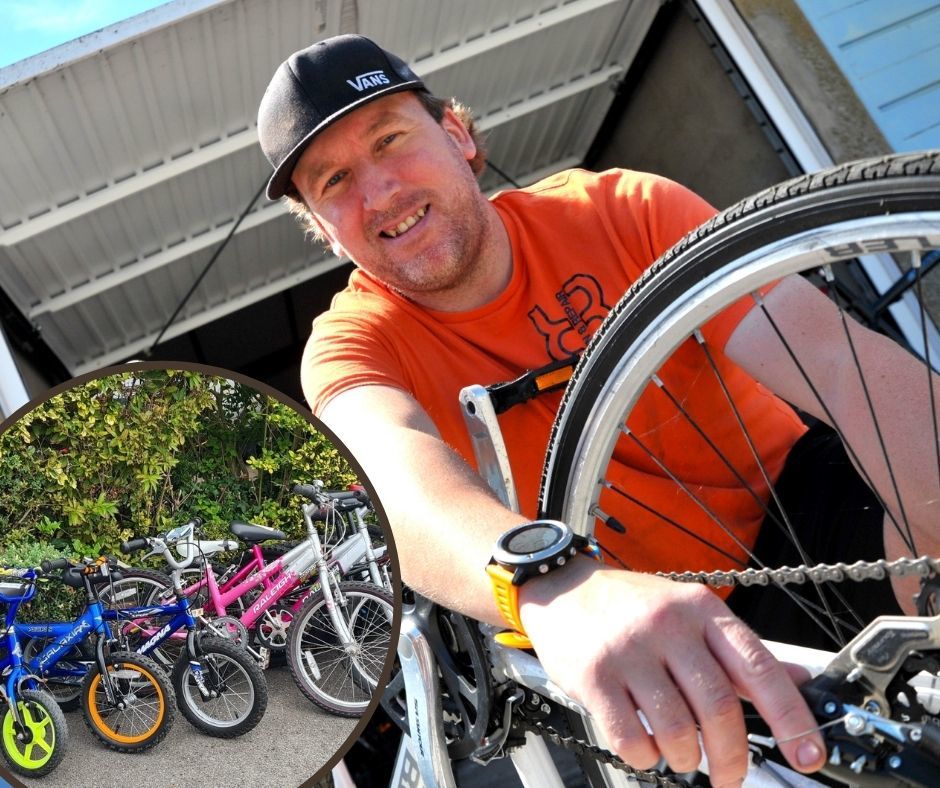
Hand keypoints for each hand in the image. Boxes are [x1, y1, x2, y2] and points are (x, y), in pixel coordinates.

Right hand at [519, 561, 825, 786]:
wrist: (561, 588)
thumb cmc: (629, 606)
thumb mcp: (690, 613)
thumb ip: (740, 652)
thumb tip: (799, 681)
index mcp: (701, 611)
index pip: (758, 668)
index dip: (791, 717)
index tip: (808, 755)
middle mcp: (668, 626)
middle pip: (718, 708)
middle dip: (731, 757)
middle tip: (730, 776)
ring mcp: (629, 650)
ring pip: (676, 729)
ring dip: (686, 758)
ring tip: (682, 756)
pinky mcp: (594, 675)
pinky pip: (631, 737)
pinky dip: (646, 756)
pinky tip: (646, 746)